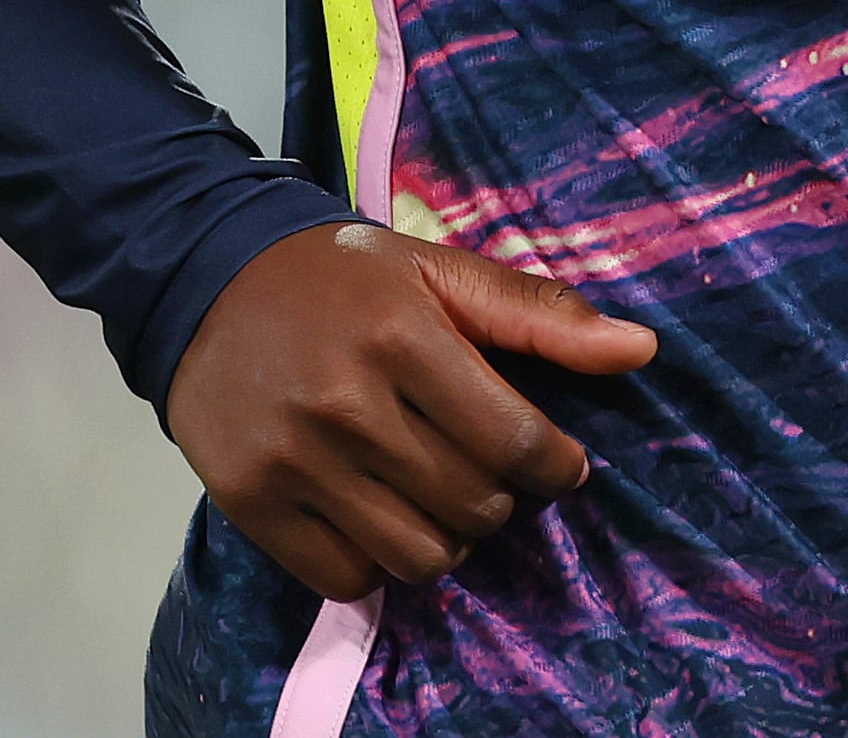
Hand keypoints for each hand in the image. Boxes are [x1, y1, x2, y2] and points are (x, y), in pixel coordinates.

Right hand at [164, 220, 657, 600]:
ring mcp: (294, 458)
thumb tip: (641, 349)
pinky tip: (379, 514)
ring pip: (417, 555)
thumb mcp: (439, 271)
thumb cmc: (342, 278)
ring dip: (447, 540)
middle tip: (487, 469)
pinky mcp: (251, 501)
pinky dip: (377, 561)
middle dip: (500, 498)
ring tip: (438, 498)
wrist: (206, 282)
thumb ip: (539, 313)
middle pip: (472, 503)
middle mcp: (346, 402)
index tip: (558, 463)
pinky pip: (346, 577)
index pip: (515, 441)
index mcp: (404, 335)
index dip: (555, 466)